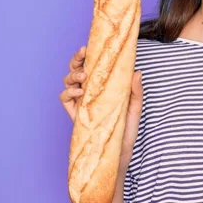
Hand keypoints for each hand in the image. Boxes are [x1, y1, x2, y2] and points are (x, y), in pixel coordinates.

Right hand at [59, 45, 143, 167]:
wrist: (118, 155)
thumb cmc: (126, 131)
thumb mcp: (134, 109)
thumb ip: (135, 91)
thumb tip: (137, 71)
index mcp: (102, 87)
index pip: (92, 66)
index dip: (89, 55)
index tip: (90, 46)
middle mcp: (89, 92)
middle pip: (76, 70)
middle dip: (76, 59)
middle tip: (83, 55)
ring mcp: (80, 103)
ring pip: (68, 81)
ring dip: (73, 74)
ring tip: (83, 77)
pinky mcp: (75, 114)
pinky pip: (64, 98)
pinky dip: (69, 92)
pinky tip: (79, 92)